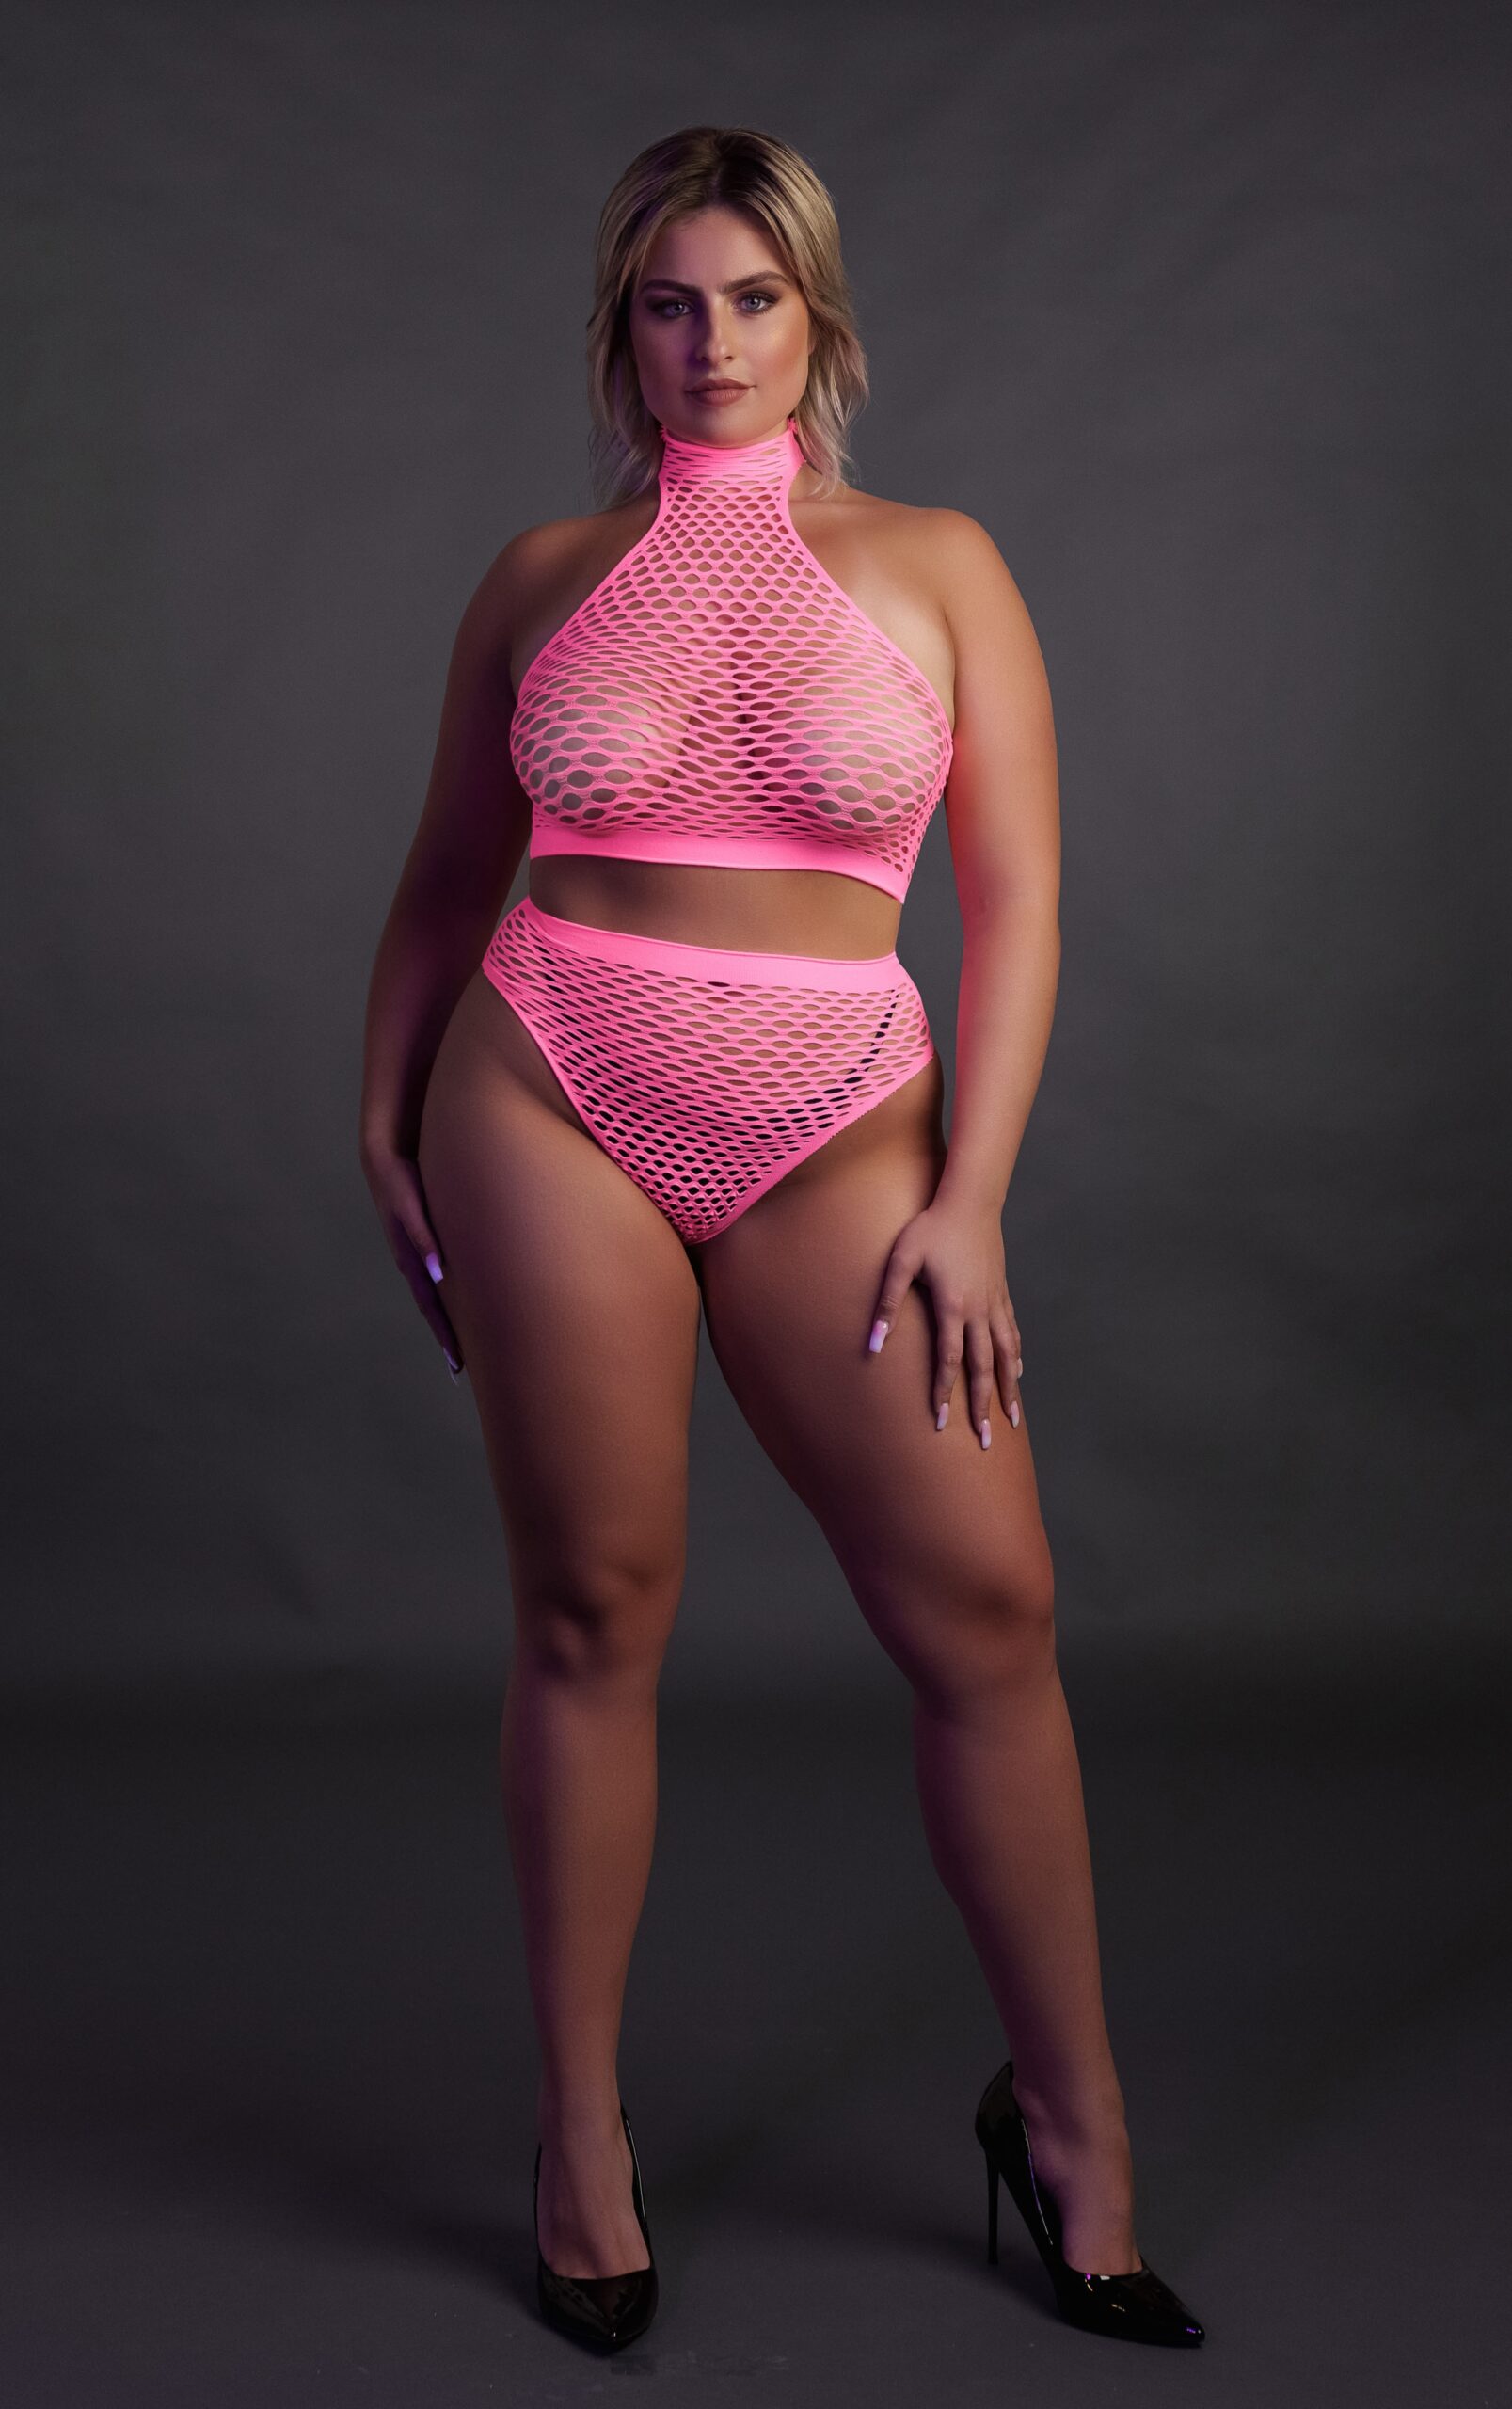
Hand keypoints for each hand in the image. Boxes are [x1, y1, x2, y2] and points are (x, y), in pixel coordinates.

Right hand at [360, 1135, 463, 1379]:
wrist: (384, 1153)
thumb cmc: (399, 1178)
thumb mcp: (408, 1205)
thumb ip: (421, 1236)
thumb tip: (436, 1272)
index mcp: (410, 1258)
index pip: (431, 1305)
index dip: (444, 1334)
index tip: (457, 1364)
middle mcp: (413, 1260)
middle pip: (432, 1306)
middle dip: (446, 1335)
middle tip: (461, 1368)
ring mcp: (415, 1251)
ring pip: (433, 1292)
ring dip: (447, 1317)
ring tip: (462, 1340)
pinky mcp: (421, 1238)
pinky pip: (435, 1273)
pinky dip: (447, 1292)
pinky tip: (458, 1297)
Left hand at [867, 1196, 1022, 1443]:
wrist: (970, 1200)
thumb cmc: (930, 1228)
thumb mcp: (900, 1261)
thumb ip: (886, 1303)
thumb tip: (872, 1343)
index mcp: (953, 1306)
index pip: (948, 1360)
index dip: (944, 1393)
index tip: (941, 1424)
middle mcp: (979, 1311)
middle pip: (982, 1368)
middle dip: (983, 1407)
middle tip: (984, 1441)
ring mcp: (994, 1303)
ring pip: (1004, 1356)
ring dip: (1007, 1390)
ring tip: (1011, 1420)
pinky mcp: (1001, 1293)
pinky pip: (1011, 1333)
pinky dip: (1014, 1357)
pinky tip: (1015, 1373)